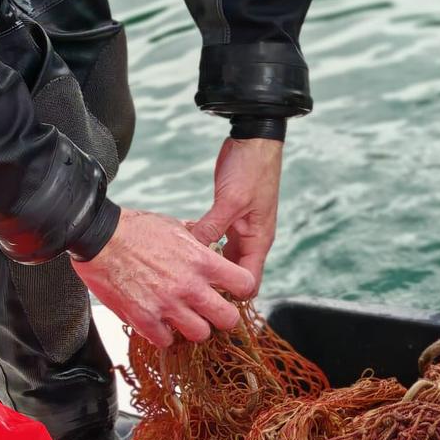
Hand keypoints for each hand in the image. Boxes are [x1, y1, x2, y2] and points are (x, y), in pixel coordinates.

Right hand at [73, 207, 255, 346]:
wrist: (99, 237)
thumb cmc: (136, 229)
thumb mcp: (176, 228)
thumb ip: (198, 243)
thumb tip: (211, 246)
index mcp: (201, 260)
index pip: (245, 284)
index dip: (241, 290)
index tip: (232, 291)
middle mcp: (189, 286)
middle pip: (228, 319)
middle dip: (222, 317)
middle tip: (212, 312)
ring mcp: (167, 305)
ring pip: (200, 334)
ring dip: (193, 328)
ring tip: (183, 318)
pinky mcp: (144, 319)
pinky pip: (166, 341)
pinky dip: (164, 335)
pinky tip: (159, 322)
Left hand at [188, 137, 282, 289]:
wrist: (254, 140)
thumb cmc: (251, 168)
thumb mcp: (231, 200)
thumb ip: (213, 228)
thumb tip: (194, 254)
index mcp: (259, 240)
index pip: (250, 282)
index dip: (232, 295)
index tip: (206, 300)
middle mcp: (251, 239)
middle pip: (234, 274)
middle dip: (214, 284)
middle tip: (187, 291)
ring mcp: (239, 228)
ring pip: (222, 258)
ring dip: (205, 264)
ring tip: (180, 272)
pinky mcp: (228, 217)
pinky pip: (215, 240)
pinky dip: (201, 244)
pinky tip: (182, 244)